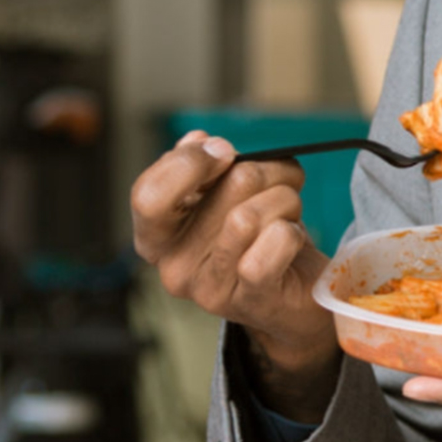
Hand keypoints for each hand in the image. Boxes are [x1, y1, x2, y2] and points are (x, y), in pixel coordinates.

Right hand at [130, 130, 338, 420]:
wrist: (291, 297)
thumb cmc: (255, 238)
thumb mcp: (220, 196)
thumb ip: (201, 169)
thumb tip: (198, 141)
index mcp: (157, 238)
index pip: (147, 196)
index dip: (189, 162)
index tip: (223, 151)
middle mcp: (174, 268)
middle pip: (226, 185)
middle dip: (265, 170)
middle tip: (276, 182)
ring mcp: (209, 288)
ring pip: (250, 214)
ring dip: (284, 199)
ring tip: (287, 211)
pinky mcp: (249, 300)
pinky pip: (273, 242)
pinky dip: (293, 229)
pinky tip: (291, 238)